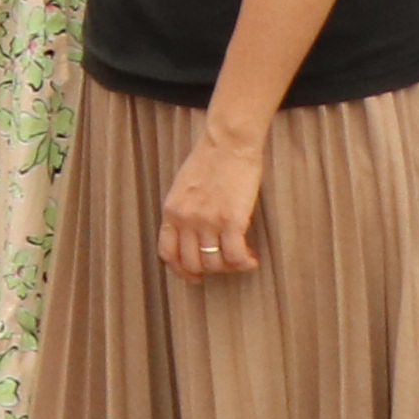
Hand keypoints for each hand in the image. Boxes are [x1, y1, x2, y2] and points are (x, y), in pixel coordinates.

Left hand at [159, 120, 266, 280]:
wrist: (228, 143)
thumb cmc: (209, 161)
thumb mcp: (183, 188)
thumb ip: (183, 212)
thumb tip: (191, 237)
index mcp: (171, 211)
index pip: (167, 253)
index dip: (181, 271)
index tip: (195, 276)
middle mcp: (186, 219)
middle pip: (192, 264)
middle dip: (210, 271)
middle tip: (224, 265)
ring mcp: (207, 221)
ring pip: (214, 264)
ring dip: (230, 267)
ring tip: (241, 258)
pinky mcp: (231, 220)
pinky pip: (235, 257)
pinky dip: (244, 263)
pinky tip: (251, 258)